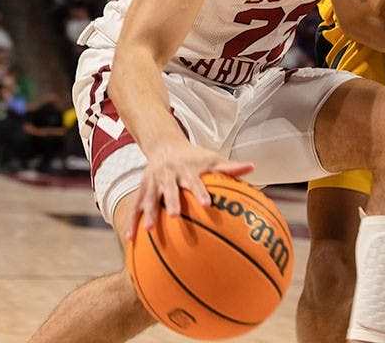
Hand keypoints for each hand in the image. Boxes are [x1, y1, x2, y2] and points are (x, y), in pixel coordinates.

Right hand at [129, 141, 253, 239]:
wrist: (165, 145)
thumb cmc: (194, 157)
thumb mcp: (211, 158)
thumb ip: (230, 167)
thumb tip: (253, 167)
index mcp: (186, 169)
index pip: (195, 181)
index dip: (200, 191)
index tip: (207, 203)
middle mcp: (168, 175)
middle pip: (170, 189)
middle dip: (172, 202)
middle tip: (175, 216)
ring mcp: (154, 182)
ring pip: (150, 198)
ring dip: (149, 213)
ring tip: (149, 229)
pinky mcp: (142, 189)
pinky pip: (136, 206)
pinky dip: (133, 222)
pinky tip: (131, 239)